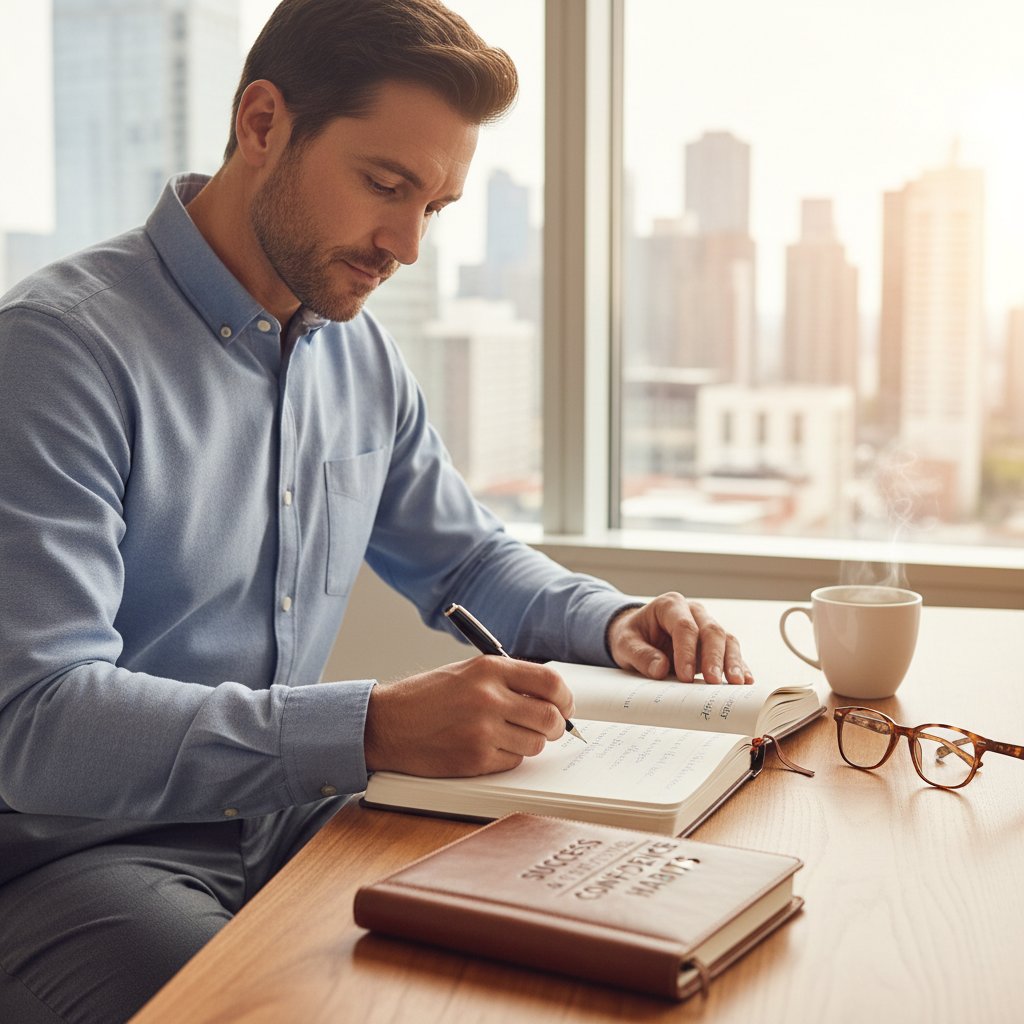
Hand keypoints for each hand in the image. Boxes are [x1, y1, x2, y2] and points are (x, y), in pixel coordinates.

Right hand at [363, 657, 574, 776]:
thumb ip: (507, 680)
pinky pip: (513, 762)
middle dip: (556, 726)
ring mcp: (482, 730)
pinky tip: (487, 747)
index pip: (551, 682)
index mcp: (489, 669)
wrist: (386, 723)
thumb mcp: (467, 672)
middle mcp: (489, 697)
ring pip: (535, 744)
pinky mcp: (474, 759)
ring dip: (529, 743)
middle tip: (548, 727)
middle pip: (550, 717)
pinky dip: (508, 758)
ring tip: (508, 735)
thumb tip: (550, 698)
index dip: (565, 698)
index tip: (564, 705)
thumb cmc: (427, 697)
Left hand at [606, 593, 752, 684]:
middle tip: (713, 681)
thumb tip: (660, 669)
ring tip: (735, 683)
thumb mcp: (624, 644)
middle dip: (714, 657)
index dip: (686, 651)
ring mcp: (707, 626)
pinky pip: (731, 652)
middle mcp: (693, 612)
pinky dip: (739, 666)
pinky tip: (744, 681)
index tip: (684, 675)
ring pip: (727, 640)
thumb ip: (640, 655)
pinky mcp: (715, 644)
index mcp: (670, 605)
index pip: (684, 626)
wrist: (637, 636)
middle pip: (711, 631)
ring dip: (732, 662)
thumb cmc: (631, 637)